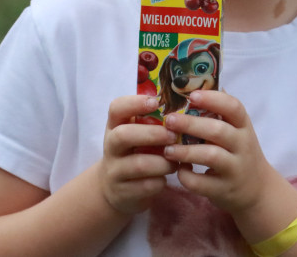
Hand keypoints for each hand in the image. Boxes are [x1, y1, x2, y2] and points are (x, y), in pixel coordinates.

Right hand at [98, 95, 177, 214]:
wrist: (113, 188)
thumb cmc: (133, 152)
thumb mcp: (136, 134)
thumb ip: (152, 121)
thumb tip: (186, 110)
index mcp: (115, 126)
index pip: (116, 108)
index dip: (134, 103)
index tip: (156, 102)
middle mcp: (110, 147)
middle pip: (123, 136)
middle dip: (152, 134)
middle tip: (173, 136)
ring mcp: (114, 171)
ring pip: (138, 164)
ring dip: (162, 162)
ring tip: (176, 161)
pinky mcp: (122, 193)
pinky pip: (144, 186)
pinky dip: (160, 182)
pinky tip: (167, 178)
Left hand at [161, 90, 273, 213]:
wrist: (257, 190)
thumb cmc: (238, 153)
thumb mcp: (236, 131)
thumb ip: (219, 113)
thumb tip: (192, 84)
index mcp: (243, 126)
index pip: (234, 107)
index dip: (213, 99)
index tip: (191, 95)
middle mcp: (242, 145)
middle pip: (218, 130)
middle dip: (191, 124)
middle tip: (169, 120)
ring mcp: (235, 169)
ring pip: (211, 156)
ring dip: (186, 151)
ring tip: (167, 149)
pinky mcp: (224, 190)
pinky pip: (203, 183)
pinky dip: (187, 177)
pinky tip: (178, 170)